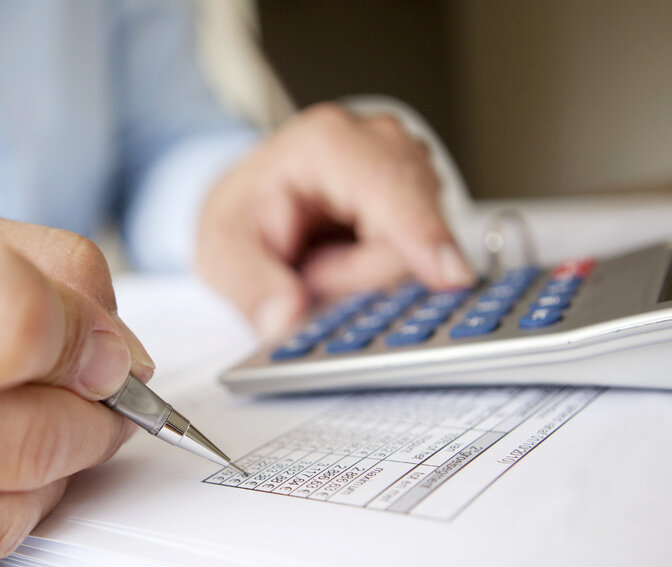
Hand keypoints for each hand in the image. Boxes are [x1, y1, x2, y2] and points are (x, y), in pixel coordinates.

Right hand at [0, 196, 151, 566]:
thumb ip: (40, 268)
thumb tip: (119, 358)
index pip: (7, 321)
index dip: (82, 337)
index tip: (101, 347)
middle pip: (23, 431)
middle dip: (91, 414)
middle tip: (96, 398)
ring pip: (7, 508)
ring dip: (56, 470)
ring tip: (36, 430)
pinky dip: (2, 516)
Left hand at [196, 103, 474, 338]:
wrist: (255, 201)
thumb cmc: (243, 216)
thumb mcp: (222, 253)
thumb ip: (252, 287)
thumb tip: (286, 320)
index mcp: (326, 142)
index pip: (390, 189)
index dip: (421, 235)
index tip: (450, 275)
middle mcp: (378, 141)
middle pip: (408, 231)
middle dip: (358, 275)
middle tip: (309, 276)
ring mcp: (407, 165)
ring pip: (419, 247)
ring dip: (368, 275)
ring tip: (321, 263)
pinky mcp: (422, 193)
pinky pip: (421, 252)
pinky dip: (381, 269)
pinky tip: (348, 260)